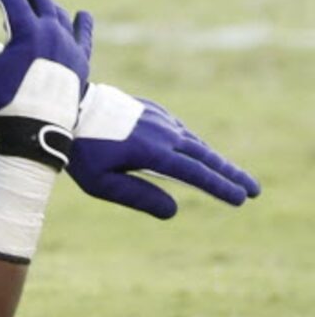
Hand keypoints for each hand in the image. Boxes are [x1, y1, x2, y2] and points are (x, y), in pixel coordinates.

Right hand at [0, 0, 92, 167]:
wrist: (35, 136)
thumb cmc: (1, 101)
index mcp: (29, 30)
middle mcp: (53, 33)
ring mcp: (70, 48)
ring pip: (58, 13)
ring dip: (42, 1)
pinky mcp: (80, 65)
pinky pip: (83, 36)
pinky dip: (80, 23)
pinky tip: (81, 15)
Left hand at [70, 82, 260, 219]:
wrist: (62, 106)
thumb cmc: (78, 151)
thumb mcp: (102, 183)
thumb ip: (139, 197)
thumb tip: (175, 209)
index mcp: (151, 150)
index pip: (194, 172)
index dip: (220, 186)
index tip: (241, 198)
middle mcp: (159, 130)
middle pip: (203, 154)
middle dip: (230, 173)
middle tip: (254, 190)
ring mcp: (154, 116)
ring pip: (191, 140)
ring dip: (213, 157)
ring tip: (231, 175)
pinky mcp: (146, 108)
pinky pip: (177, 127)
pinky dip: (193, 142)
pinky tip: (196, 150)